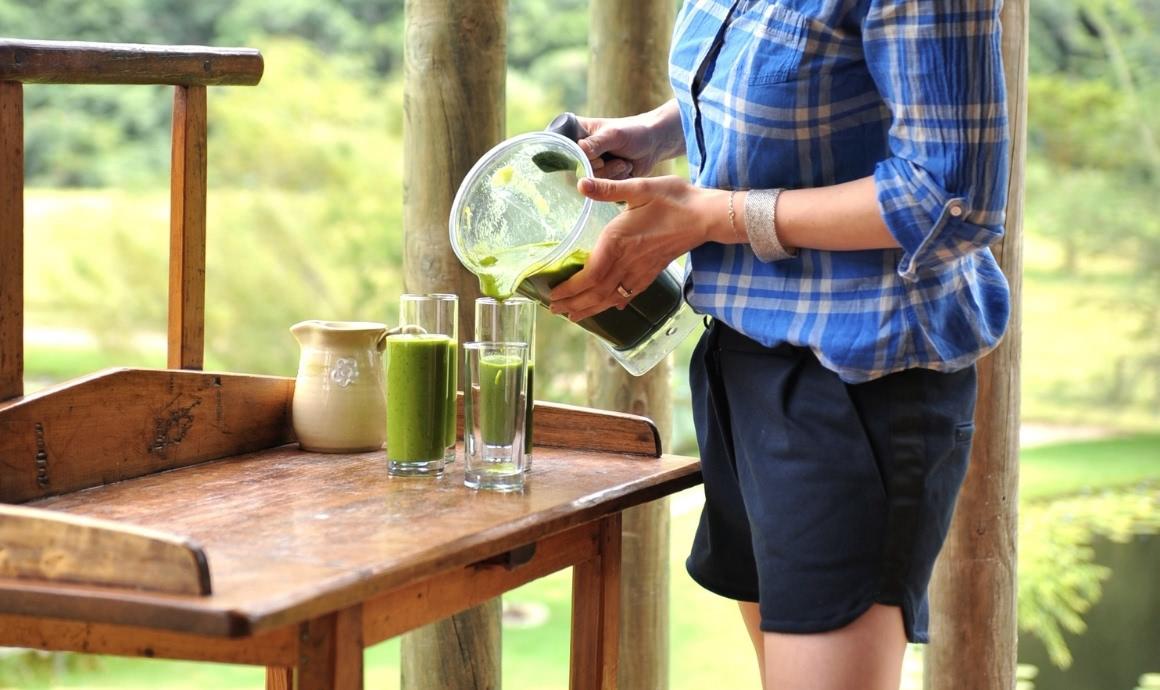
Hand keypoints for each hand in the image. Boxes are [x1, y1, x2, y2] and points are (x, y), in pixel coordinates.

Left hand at [548, 176, 723, 321]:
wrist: (706, 215)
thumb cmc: (674, 199)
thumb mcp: (640, 187)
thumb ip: (609, 188)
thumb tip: (581, 184)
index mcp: (618, 242)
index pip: (589, 276)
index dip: (570, 290)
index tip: (553, 295)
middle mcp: (627, 262)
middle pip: (596, 293)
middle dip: (573, 304)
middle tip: (553, 310)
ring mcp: (641, 271)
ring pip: (611, 297)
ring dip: (590, 308)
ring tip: (573, 316)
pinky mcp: (652, 272)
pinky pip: (629, 293)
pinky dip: (615, 303)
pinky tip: (611, 306)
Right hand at [575, 101, 684, 179]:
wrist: (655, 144)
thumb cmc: (634, 132)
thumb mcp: (615, 135)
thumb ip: (596, 143)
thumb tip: (579, 149)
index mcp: (576, 134)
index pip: (563, 151)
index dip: (577, 158)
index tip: (596, 154)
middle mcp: (579, 152)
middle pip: (577, 170)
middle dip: (600, 167)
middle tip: (614, 155)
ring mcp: (590, 167)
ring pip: (592, 182)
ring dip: (612, 174)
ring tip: (623, 161)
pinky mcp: (601, 180)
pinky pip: (604, 189)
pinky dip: (618, 181)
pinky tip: (625, 170)